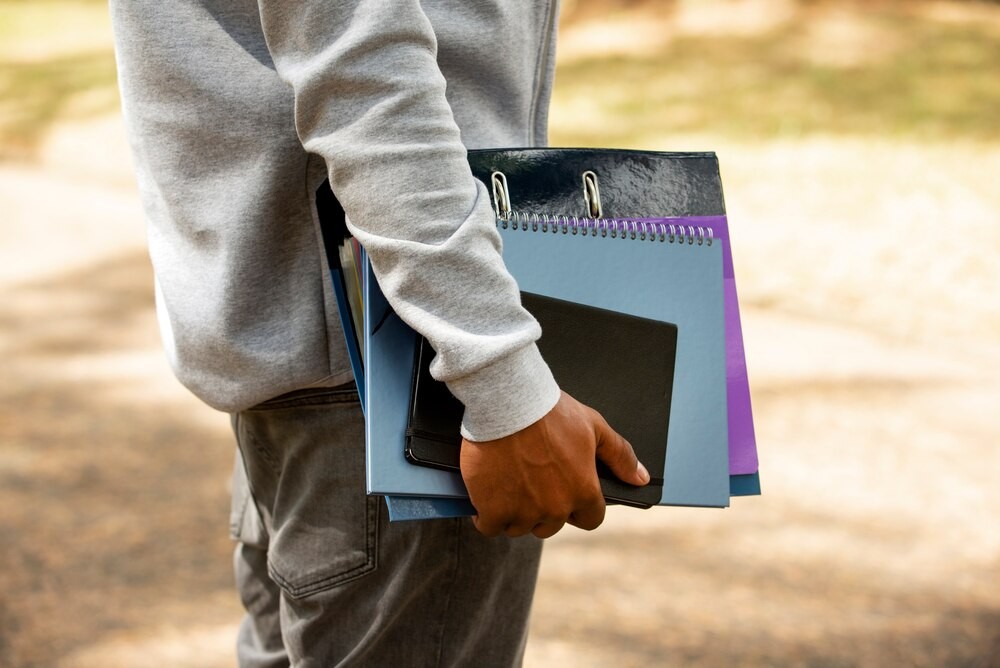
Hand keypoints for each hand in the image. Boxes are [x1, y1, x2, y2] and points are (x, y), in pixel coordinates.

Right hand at [460, 391, 649, 538]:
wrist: (507, 402)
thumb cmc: (550, 411)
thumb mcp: (593, 426)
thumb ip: (620, 455)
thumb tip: (641, 478)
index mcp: (583, 492)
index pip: (590, 519)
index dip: (577, 507)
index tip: (562, 492)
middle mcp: (555, 508)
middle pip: (549, 526)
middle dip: (541, 508)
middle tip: (529, 480)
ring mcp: (523, 512)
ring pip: (519, 527)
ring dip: (512, 512)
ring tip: (507, 483)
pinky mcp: (493, 510)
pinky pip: (489, 526)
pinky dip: (486, 514)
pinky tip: (486, 495)